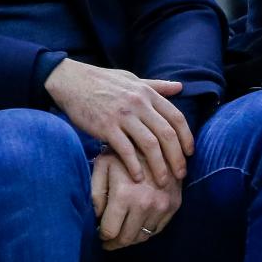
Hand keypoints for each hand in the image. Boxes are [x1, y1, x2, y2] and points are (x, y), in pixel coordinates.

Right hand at [45, 59, 193, 185]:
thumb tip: (180, 87)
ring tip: (162, 182)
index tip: (190, 153)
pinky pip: (125, 150)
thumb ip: (156, 85)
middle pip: (166, 134)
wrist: (71, 81)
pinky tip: (138, 178)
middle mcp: (138, 103)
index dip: (186, 138)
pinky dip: (134, 166)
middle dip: (177, 158)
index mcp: (146, 93)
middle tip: (181, 175)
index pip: (176, 117)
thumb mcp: (131, 79)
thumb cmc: (102, 81)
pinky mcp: (106, 126)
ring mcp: (122, 115)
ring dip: (159, 167)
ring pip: (150, 145)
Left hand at [91, 151, 181, 250]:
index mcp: (124, 195)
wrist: (154, 139)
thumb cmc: (122, 151)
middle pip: (127, 238)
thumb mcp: (102, 165)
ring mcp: (162, 205)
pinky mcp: (174, 205)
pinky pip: (158, 229)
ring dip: (130, 239)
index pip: (110, 231)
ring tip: (121, 235)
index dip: (102, 236)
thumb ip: (95, 192)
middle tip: (107, 242)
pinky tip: (136, 226)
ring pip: (143, 236)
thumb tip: (96, 217)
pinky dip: (146, 231)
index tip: (98, 235)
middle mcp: (145, 204)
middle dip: (114, 243)